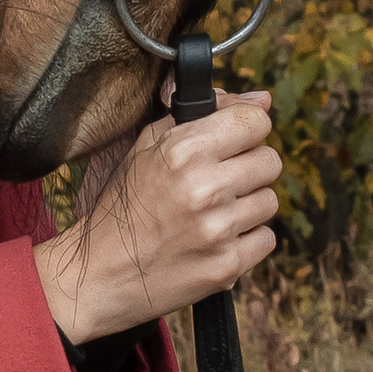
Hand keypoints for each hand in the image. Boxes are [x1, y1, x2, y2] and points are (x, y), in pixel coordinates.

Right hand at [32, 92, 280, 343]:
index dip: (247, 130)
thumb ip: (208, 114)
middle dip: (249, 169)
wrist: (101, 272)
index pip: (254, 120)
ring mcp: (218, 229)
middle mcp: (204, 188)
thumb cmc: (124, 205)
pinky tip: (215, 240)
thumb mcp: (148, 147)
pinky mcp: (227, 265)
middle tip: (220, 182)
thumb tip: (264, 99)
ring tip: (213, 214)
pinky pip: (266, 239)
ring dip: (247, 206)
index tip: (233, 143)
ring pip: (270, 201)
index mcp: (184, 151)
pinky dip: (246, 241)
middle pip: (270, 161)